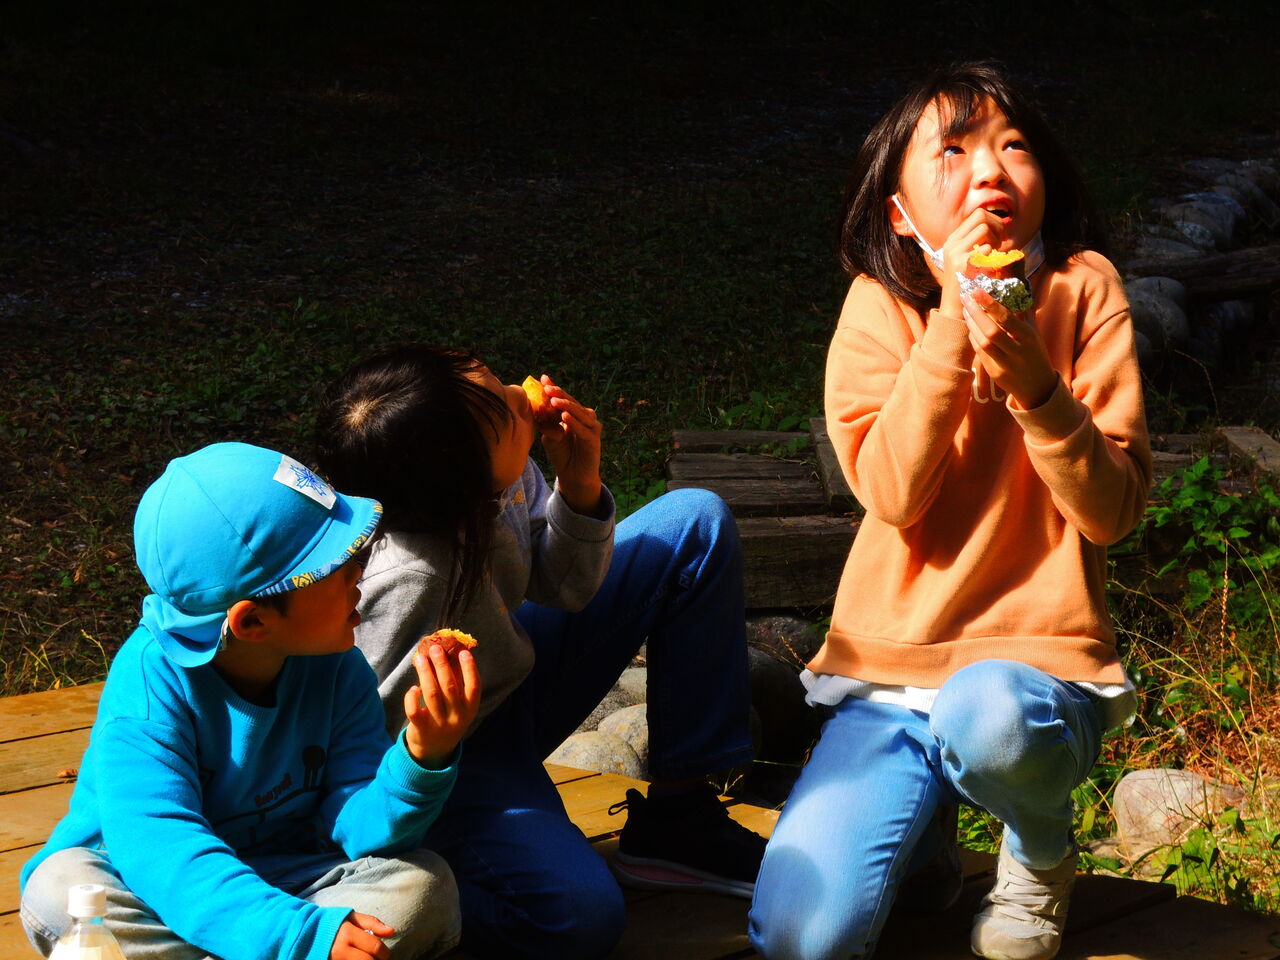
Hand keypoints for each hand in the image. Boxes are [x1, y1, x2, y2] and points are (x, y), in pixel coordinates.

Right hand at [330, 913, 392, 959]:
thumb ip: (372, 922)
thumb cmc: (333, 923)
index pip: (375, 946)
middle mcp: (341, 950)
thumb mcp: (351, 917)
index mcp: (348, 933)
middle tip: (377, 959)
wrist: (306, 934)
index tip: (384, 954)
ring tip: (367, 958)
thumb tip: (392, 931)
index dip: (384, 952)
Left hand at [403, 644, 480, 766]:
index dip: (470, 668)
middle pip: (449, 686)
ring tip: (420, 658)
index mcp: (470, 709)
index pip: (473, 687)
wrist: (435, 750)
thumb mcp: (459, 706)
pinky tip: (413, 687)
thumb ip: (458, 684)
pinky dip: (412, 697)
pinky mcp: (422, 729)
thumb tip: (453, 654)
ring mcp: (439, 724)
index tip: (463, 652)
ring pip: (431, 694)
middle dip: (442, 665)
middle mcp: (456, 717)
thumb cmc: (448, 719)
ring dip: (425, 673)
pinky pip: (414, 711)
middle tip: (435, 648)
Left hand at [534, 376, 603, 515]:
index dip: (554, 389)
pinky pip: (582, 429)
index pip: (563, 399)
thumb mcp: (550, 436)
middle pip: (572, 403)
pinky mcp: (594, 439)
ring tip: (553, 400)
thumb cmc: (561, 455)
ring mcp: (591, 428)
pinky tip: (564, 417)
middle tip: (547, 387)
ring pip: (578, 413)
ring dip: (566, 406)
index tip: (542, 379)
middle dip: (559, 394)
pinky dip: (574, 422)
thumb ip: (547, 423)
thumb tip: (539, 408)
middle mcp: (585, 418)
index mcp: (574, 415)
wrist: (573, 476)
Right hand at [938, 210, 1010, 318]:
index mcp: (953, 239)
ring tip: (996, 254)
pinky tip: (992, 264)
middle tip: (1001, 243)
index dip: (994, 221)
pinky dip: (993, 254)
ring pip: (984, 227)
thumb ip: (977, 243)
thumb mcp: (968, 259)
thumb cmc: (967, 284)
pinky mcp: (961, 263)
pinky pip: (985, 247)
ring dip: (996, 238)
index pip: (977, 215)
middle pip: (980, 216)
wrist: (954, 307)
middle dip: (997, 226)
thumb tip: (999, 226)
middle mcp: (952, 243)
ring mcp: (955, 252)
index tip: (1000, 237)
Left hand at [959, 284, 1057, 409]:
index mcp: (1029, 338)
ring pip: (982, 343)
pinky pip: (979, 352)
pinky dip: (973, 337)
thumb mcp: (1034, 332)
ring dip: (972, 324)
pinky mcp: (994, 372)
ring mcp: (1004, 364)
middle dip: (976, 313)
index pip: (1007, 319)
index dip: (990, 304)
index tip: (977, 290)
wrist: (1037, 386)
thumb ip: (1023, 313)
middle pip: (991, 332)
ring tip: (966, 309)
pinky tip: (971, 325)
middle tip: (966, 297)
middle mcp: (1017, 351)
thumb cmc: (1035, 353)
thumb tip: (1013, 288)